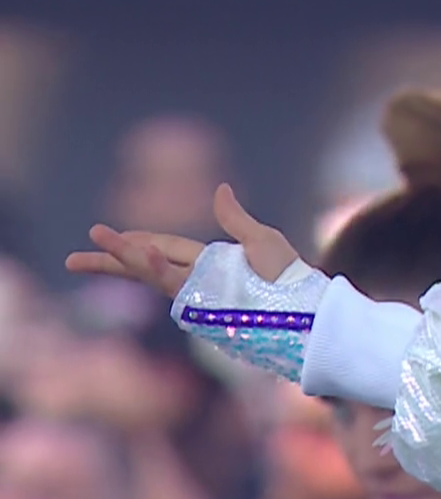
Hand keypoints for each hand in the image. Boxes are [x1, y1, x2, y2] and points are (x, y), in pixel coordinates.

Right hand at [66, 184, 297, 297]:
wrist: (309, 310)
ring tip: (98, 244)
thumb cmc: (290, 278)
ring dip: (127, 258)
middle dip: (112, 260)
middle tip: (73, 258)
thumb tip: (220, 189)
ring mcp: (202, 294)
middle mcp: (200, 280)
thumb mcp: (263, 241)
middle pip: (147, 266)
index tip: (104, 235)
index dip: (136, 241)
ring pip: (155, 275)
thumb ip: (236, 219)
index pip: (164, 248)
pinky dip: (161, 271)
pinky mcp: (209, 306)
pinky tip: (145, 256)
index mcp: (209, 262)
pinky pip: (180, 286)